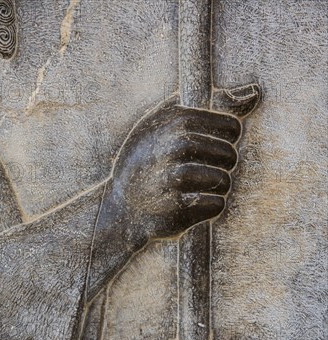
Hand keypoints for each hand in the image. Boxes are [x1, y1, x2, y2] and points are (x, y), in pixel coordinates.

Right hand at [104, 85, 259, 240]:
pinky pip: (217, 204)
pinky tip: (189, 204)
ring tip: (191, 189)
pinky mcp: (179, 208)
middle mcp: (177, 146)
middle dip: (219, 167)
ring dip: (214, 188)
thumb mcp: (170, 121)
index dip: (223, 141)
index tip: (206, 148)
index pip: (232, 128)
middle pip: (230, 156)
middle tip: (195, 172)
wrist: (122, 205)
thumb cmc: (149, 158)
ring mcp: (177, 178)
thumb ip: (214, 105)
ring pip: (225, 181)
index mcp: (178, 120)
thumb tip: (255, 93)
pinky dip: (208, 207)